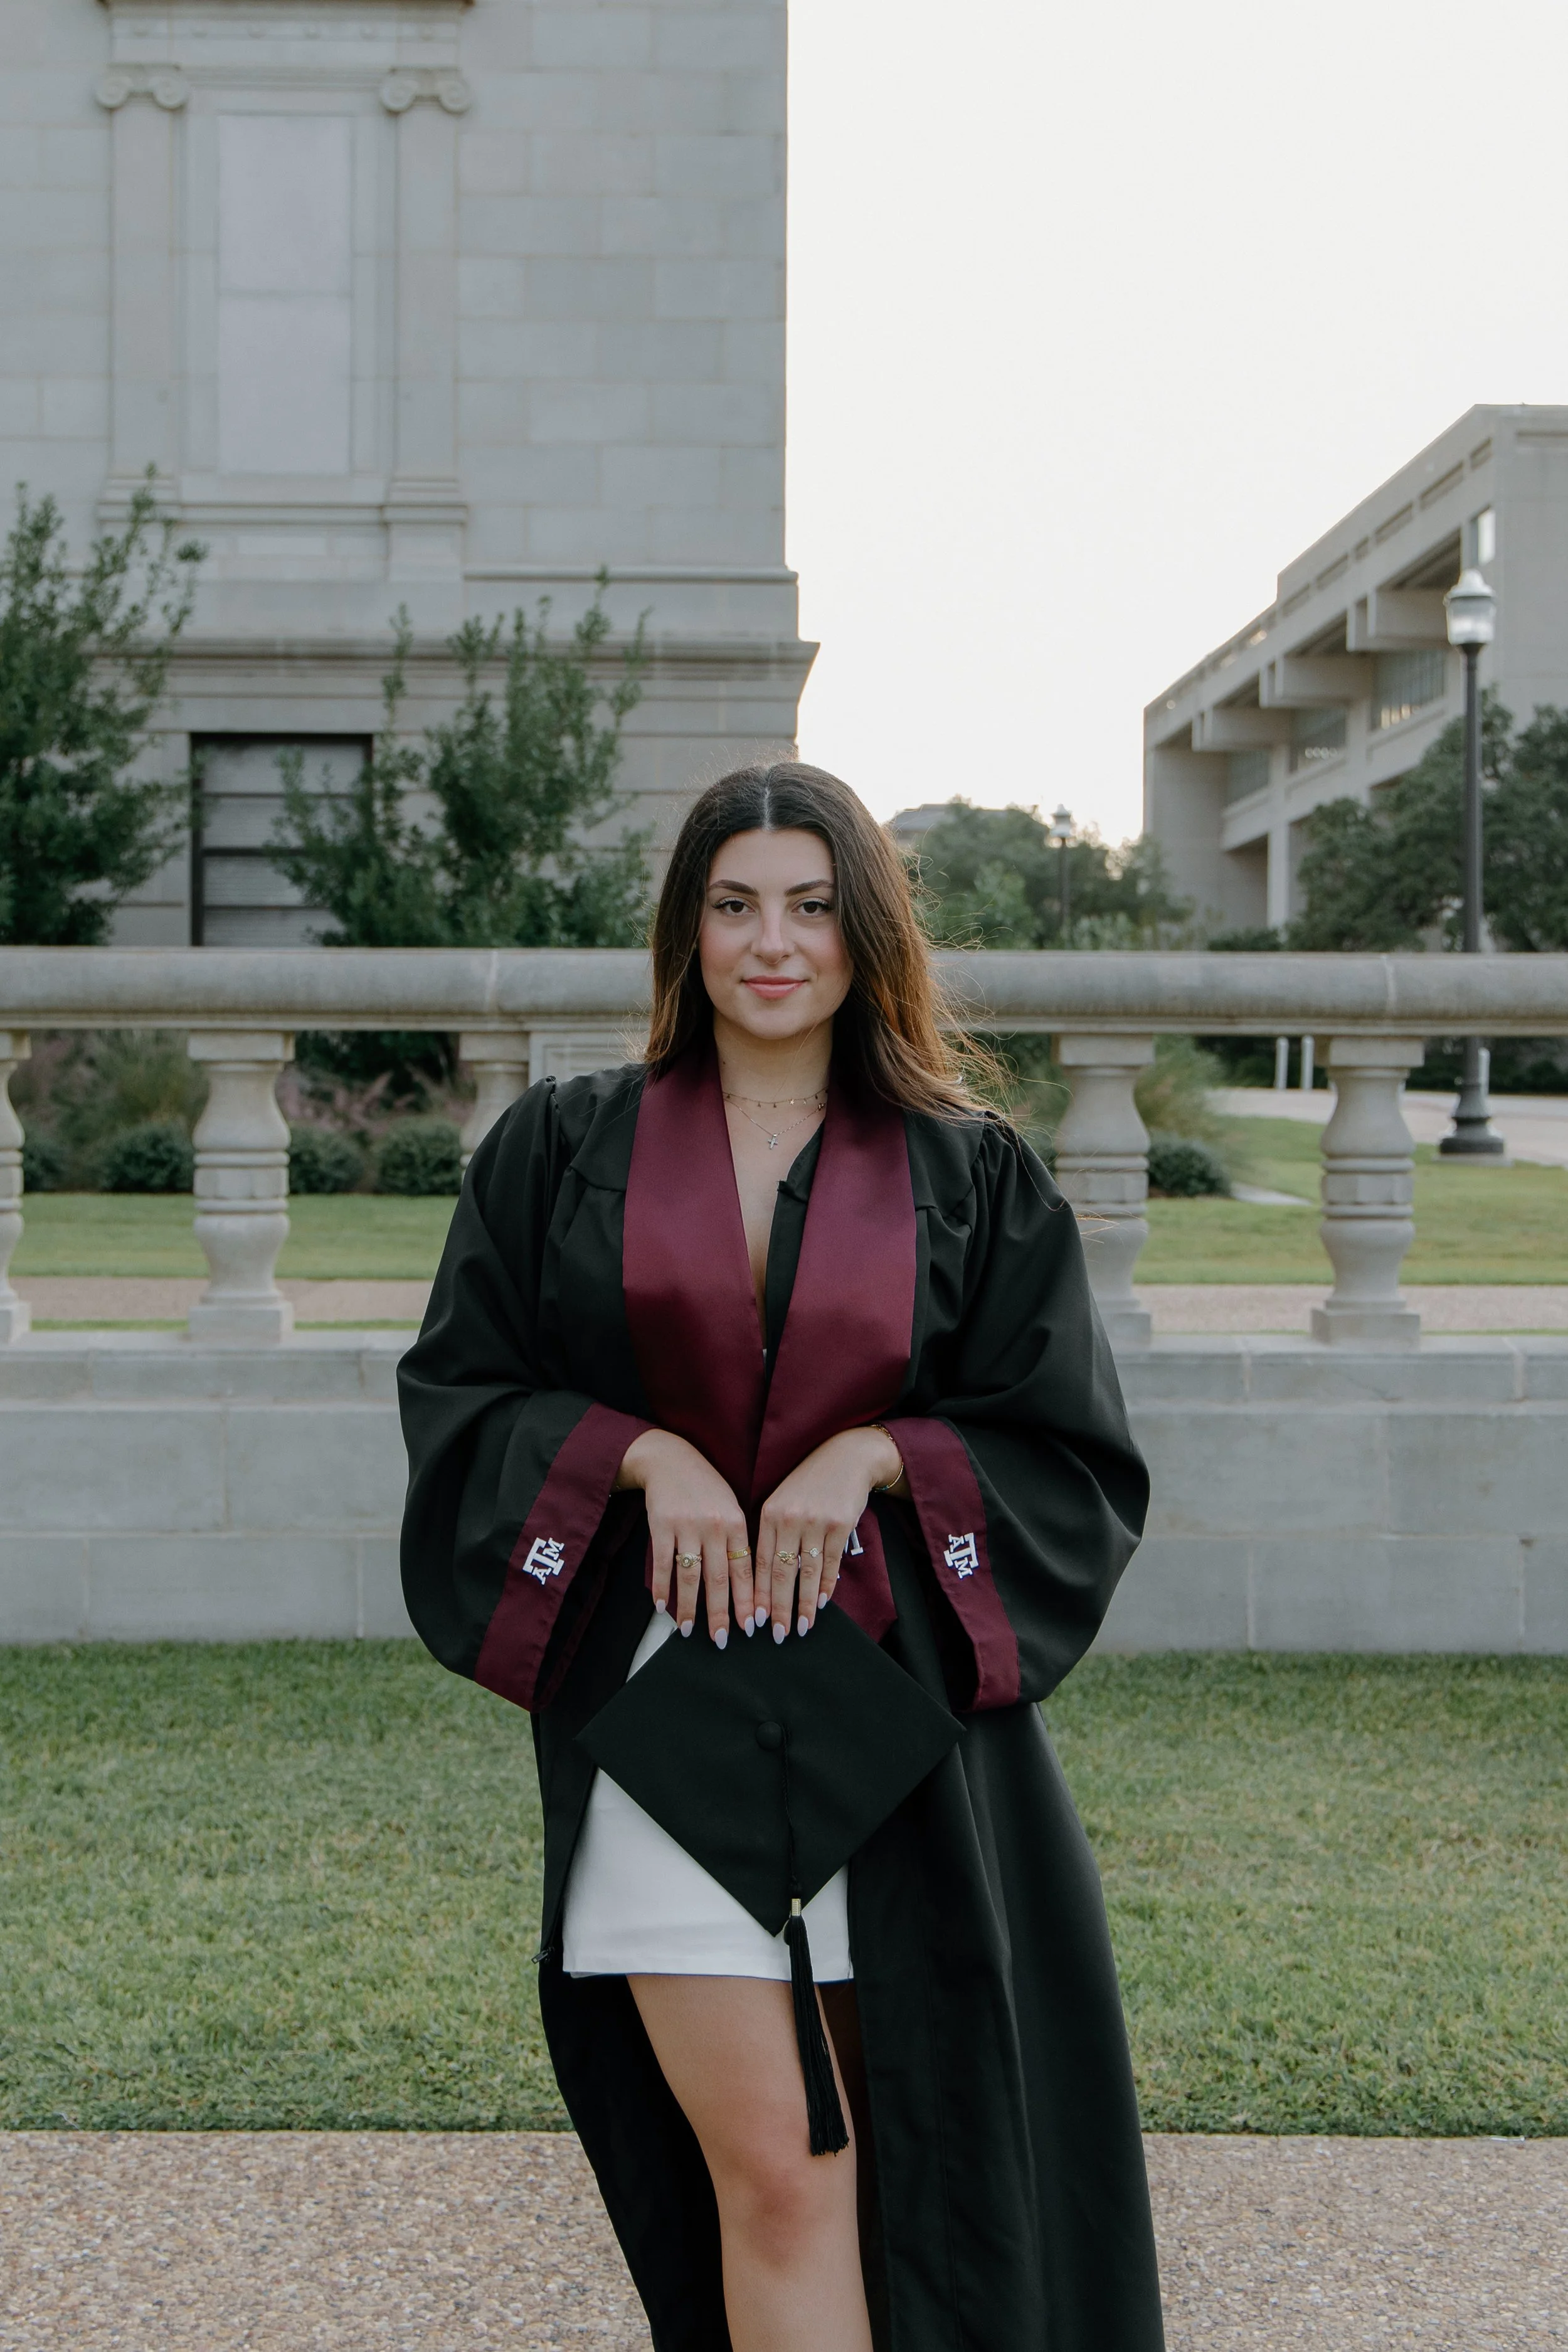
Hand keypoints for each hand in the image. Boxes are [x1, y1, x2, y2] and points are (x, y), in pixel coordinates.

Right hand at [616, 1429, 752, 1645]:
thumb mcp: (730, 1508)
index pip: (745, 1570)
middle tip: (722, 1640)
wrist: (671, 1458)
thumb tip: (746, 1584)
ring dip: (689, 1606)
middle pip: (718, 1579)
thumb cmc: (706, 1488)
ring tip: (688, 1630)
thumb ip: (737, 1542)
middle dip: (721, 1613)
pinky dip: (662, 1587)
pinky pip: (663, 1564)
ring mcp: (686, 1526)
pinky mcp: (661, 1525)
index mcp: (735, 1523)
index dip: (748, 1600)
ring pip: (690, 1576)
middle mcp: (713, 1526)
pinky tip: (662, 1606)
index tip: (752, 1626)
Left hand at [755, 1425, 903, 1641]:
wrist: (846, 1456)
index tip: (754, 1620)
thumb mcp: (783, 1500)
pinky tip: (823, 1603)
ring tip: (803, 1627)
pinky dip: (827, 1586)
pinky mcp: (841, 1524)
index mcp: (769, 1513)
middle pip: (781, 1573)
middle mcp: (790, 1518)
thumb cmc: (809, 1482)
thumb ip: (773, 1533)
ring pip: (807, 1573)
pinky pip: (832, 1563)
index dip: (757, 1595)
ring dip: (805, 1604)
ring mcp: (816, 1521)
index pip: (759, 1563)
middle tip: (777, 1634)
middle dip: (779, 1608)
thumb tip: (765, 1579)